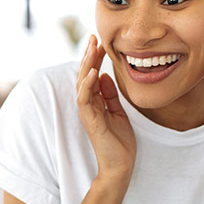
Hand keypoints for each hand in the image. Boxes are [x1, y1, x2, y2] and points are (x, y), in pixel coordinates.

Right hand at [76, 35, 136, 180]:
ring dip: (86, 64)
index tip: (99, 41)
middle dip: (88, 55)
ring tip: (92, 47)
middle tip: (93, 37)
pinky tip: (94, 71)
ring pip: (82, 83)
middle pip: (85, 75)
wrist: (120, 166)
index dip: (94, 58)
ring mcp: (87, 112)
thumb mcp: (118, 112)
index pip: (92, 75)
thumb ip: (110, 95)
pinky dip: (88, 84)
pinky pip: (85, 99)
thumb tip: (105, 74)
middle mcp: (88, 105)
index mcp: (95, 102)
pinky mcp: (90, 121)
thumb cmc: (119, 141)